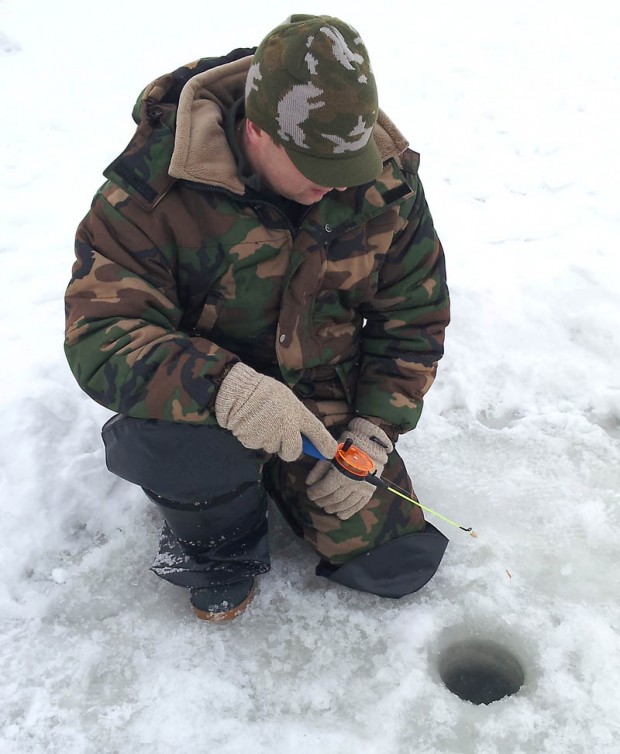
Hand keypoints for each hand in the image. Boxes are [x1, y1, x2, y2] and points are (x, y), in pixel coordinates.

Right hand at [214, 363, 337, 461]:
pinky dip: (252, 437)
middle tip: (280, 437)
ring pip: (271, 448)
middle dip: (287, 450)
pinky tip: (249, 422)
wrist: (237, 388)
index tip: (330, 453)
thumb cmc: (263, 390)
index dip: (325, 444)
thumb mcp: (286, 398)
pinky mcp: (252, 441)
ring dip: (267, 439)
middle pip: (293, 452)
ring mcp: (269, 436)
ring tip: (259, 419)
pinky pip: (255, 445)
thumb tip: (300, 436)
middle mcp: (286, 427)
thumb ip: (295, 417)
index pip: (316, 432)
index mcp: (296, 413)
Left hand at [306, 418, 392, 518]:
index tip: (310, 493)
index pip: (324, 489)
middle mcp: (352, 483)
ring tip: (326, 507)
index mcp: (341, 472)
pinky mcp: (370, 490)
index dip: (315, 493)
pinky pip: (359, 505)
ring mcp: (362, 488)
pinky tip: (340, 514)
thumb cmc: (348, 446)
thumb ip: (319, 469)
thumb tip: (309, 482)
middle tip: (316, 501)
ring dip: (334, 508)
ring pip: (345, 504)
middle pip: (334, 498)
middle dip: (322, 501)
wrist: (371, 443)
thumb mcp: (331, 453)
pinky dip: (349, 511)